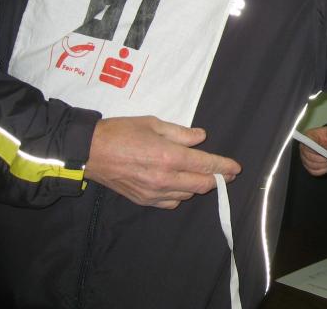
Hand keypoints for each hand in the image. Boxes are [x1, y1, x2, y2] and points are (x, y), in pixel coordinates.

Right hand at [84, 116, 240, 208]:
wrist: (90, 151)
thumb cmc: (121, 132)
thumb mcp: (154, 124)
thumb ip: (181, 133)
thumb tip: (201, 138)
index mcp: (169, 156)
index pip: (206, 165)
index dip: (224, 167)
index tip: (235, 168)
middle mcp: (165, 178)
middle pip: (202, 185)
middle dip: (218, 179)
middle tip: (227, 174)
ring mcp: (154, 192)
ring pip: (187, 195)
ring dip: (198, 186)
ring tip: (201, 175)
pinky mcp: (144, 200)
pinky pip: (170, 202)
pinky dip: (180, 195)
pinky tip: (180, 185)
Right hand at [299, 125, 326, 175]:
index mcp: (308, 136)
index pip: (309, 145)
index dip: (319, 150)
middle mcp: (304, 147)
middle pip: (310, 157)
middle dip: (323, 158)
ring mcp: (305, 157)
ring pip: (312, 165)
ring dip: (323, 164)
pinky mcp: (308, 165)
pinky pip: (314, 171)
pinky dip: (322, 170)